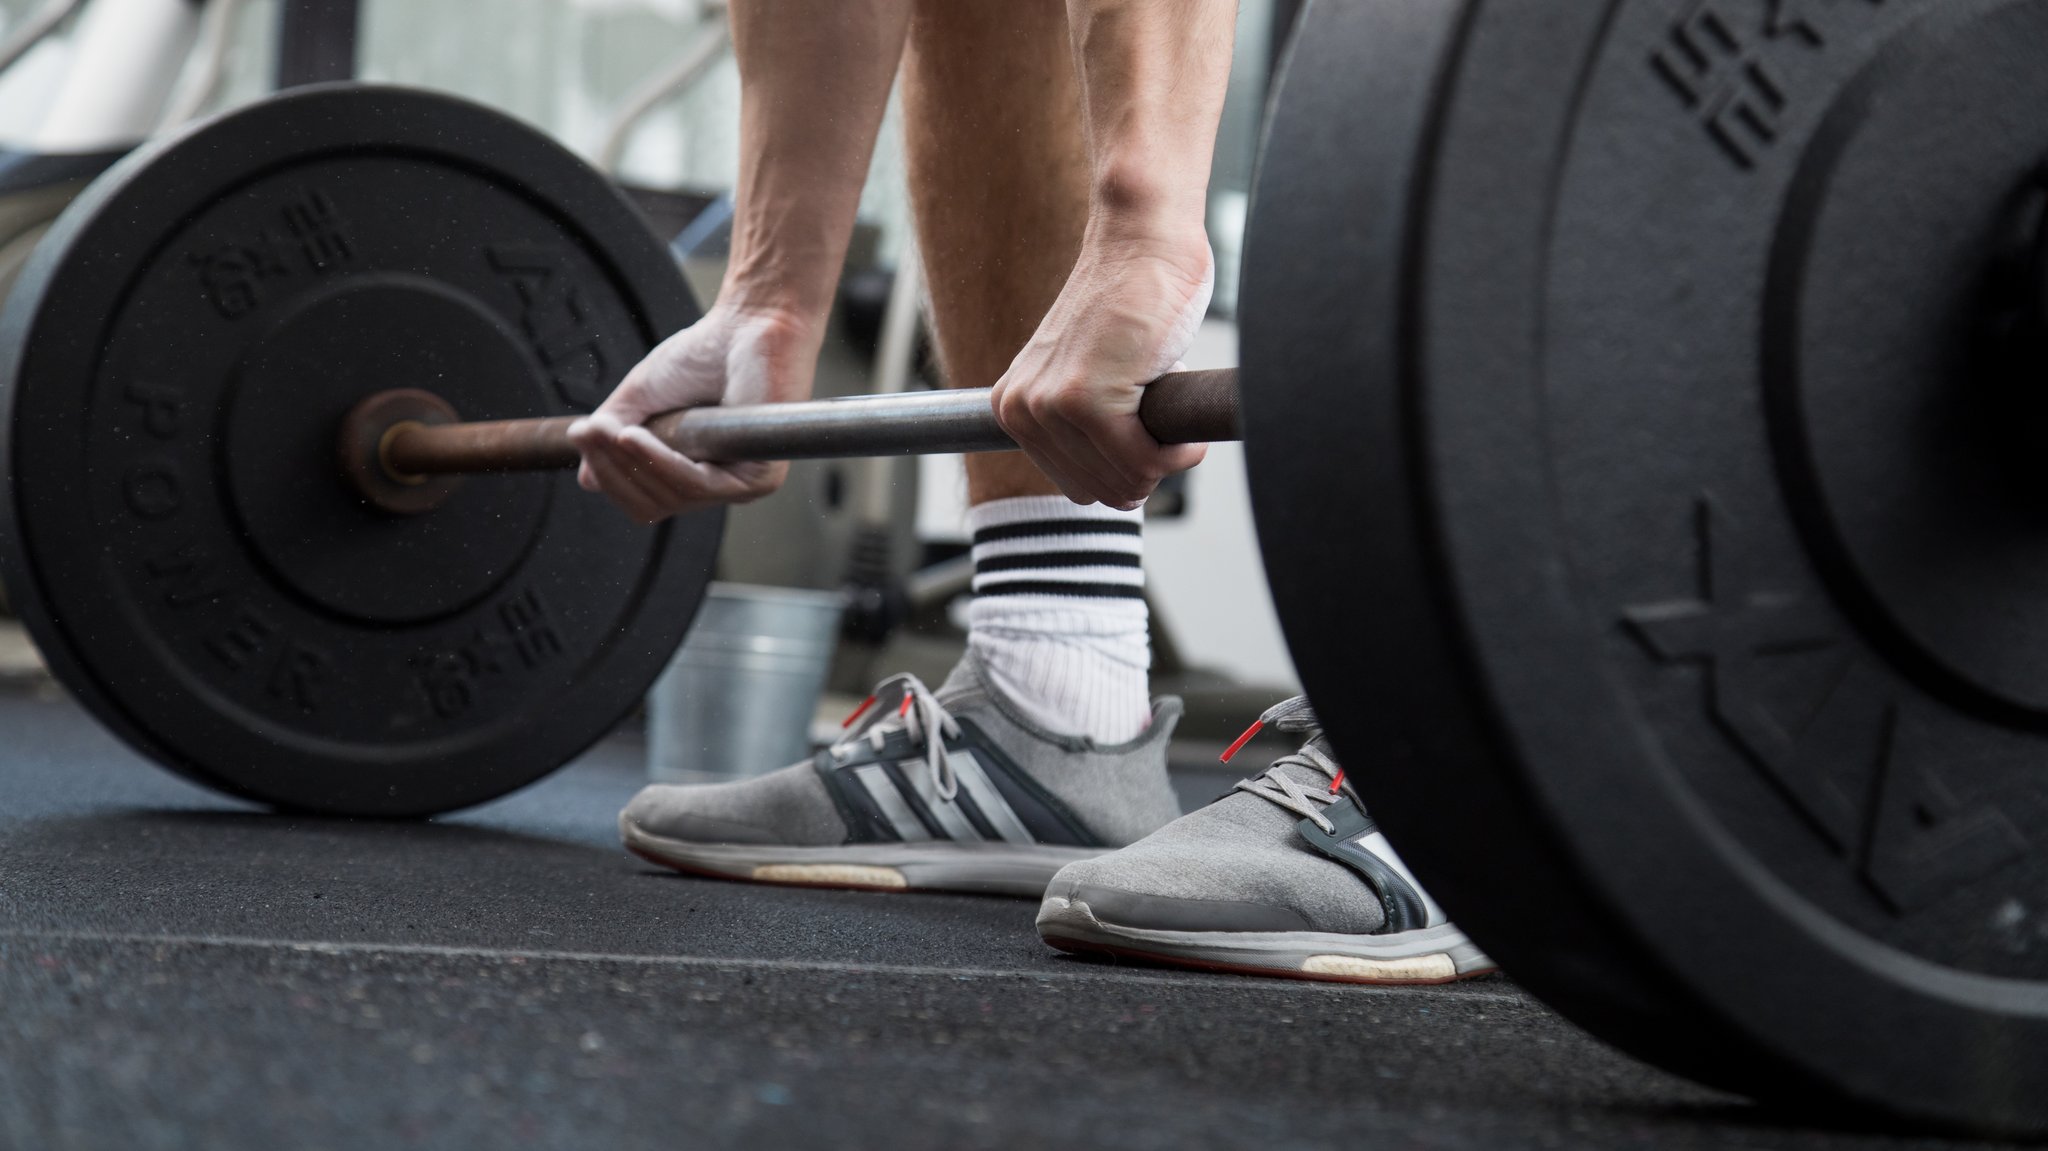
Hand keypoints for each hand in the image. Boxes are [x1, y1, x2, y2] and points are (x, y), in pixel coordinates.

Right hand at [568, 304, 817, 522]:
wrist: (749, 323)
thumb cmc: (707, 354)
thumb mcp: (643, 397)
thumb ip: (614, 437)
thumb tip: (588, 480)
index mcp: (694, 472)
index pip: (643, 500)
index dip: (608, 475)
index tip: (583, 437)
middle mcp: (717, 485)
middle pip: (650, 506)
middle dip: (612, 470)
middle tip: (590, 434)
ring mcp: (740, 485)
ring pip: (670, 498)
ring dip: (631, 464)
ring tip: (611, 433)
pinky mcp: (760, 477)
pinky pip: (698, 485)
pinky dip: (660, 463)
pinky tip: (634, 439)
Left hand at [990, 235, 1213, 508]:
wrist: (1144, 243)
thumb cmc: (1134, 302)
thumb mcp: (1087, 372)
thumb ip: (1082, 425)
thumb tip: (1119, 489)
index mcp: (1014, 409)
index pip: (1081, 488)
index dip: (1127, 468)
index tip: (1144, 427)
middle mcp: (1021, 410)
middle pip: (1102, 493)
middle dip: (1147, 467)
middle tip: (1162, 418)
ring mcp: (1050, 406)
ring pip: (1125, 483)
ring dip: (1167, 458)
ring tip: (1171, 408)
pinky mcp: (1087, 400)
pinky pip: (1144, 463)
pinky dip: (1180, 453)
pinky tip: (1184, 421)